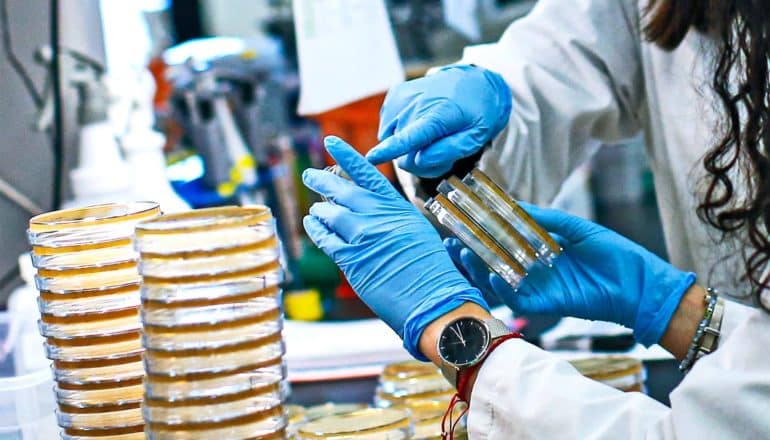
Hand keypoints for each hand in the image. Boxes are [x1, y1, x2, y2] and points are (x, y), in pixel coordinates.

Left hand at [302, 136, 487, 358]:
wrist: (433, 297)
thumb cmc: (431, 270)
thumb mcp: (418, 231)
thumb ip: (394, 218)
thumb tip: (374, 212)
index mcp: (397, 206)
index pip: (366, 174)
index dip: (346, 156)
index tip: (330, 142)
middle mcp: (378, 216)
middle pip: (343, 190)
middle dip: (323, 181)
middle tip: (310, 175)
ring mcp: (363, 236)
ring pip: (330, 213)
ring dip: (319, 210)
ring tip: (315, 210)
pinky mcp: (351, 259)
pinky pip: (325, 239)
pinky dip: (316, 229)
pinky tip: (311, 224)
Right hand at [367, 65, 511, 177]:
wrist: (473, 82)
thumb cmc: (477, 113)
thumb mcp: (475, 137)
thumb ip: (448, 151)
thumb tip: (418, 160)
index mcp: (438, 114)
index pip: (410, 137)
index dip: (390, 150)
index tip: (371, 158)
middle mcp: (415, 102)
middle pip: (402, 151)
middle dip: (419, 159)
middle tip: (441, 152)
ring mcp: (401, 97)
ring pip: (391, 140)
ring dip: (409, 147)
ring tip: (432, 136)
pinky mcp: (394, 95)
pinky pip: (388, 128)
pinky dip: (401, 132)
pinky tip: (420, 124)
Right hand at [446, 203, 695, 346]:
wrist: (640, 284)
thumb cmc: (614, 253)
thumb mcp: (577, 229)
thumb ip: (545, 220)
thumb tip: (513, 204)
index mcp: (541, 249)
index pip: (505, 239)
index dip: (483, 232)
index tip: (463, 219)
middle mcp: (535, 269)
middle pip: (495, 261)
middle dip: (470, 252)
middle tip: (450, 240)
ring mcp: (538, 287)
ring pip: (499, 280)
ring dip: (479, 269)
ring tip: (462, 253)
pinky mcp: (546, 305)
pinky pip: (517, 299)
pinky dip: (502, 288)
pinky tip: (491, 274)